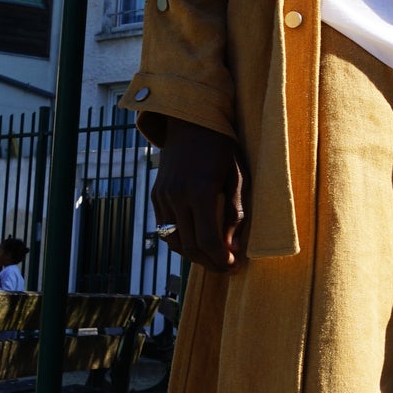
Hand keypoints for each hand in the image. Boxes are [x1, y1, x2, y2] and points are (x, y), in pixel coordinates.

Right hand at [152, 119, 247, 271]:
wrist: (191, 123)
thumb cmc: (222, 149)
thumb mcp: (236, 178)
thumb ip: (234, 214)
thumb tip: (233, 247)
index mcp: (200, 191)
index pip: (207, 240)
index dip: (220, 258)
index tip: (233, 266)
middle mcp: (176, 196)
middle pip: (189, 245)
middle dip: (209, 262)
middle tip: (226, 268)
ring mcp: (162, 196)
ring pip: (173, 240)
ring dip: (193, 255)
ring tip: (212, 259)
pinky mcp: (156, 195)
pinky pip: (164, 227)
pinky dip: (180, 240)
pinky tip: (196, 243)